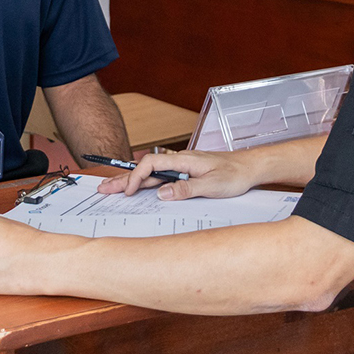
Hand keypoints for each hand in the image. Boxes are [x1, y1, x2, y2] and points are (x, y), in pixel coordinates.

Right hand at [97, 150, 257, 200]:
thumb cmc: (235, 174)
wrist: (250, 167)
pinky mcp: (185, 173)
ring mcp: (181, 167)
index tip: (128, 192)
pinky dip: (145, 183)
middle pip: (146, 168)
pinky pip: (160, 177)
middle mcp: (180, 161)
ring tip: (112, 189)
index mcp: (184, 160)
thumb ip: (186, 189)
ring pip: (151, 173)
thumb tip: (162, 193)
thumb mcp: (212, 185)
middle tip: (103, 188)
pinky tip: (137, 188)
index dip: (136, 177)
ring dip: (131, 181)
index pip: (151, 164)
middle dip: (123, 178)